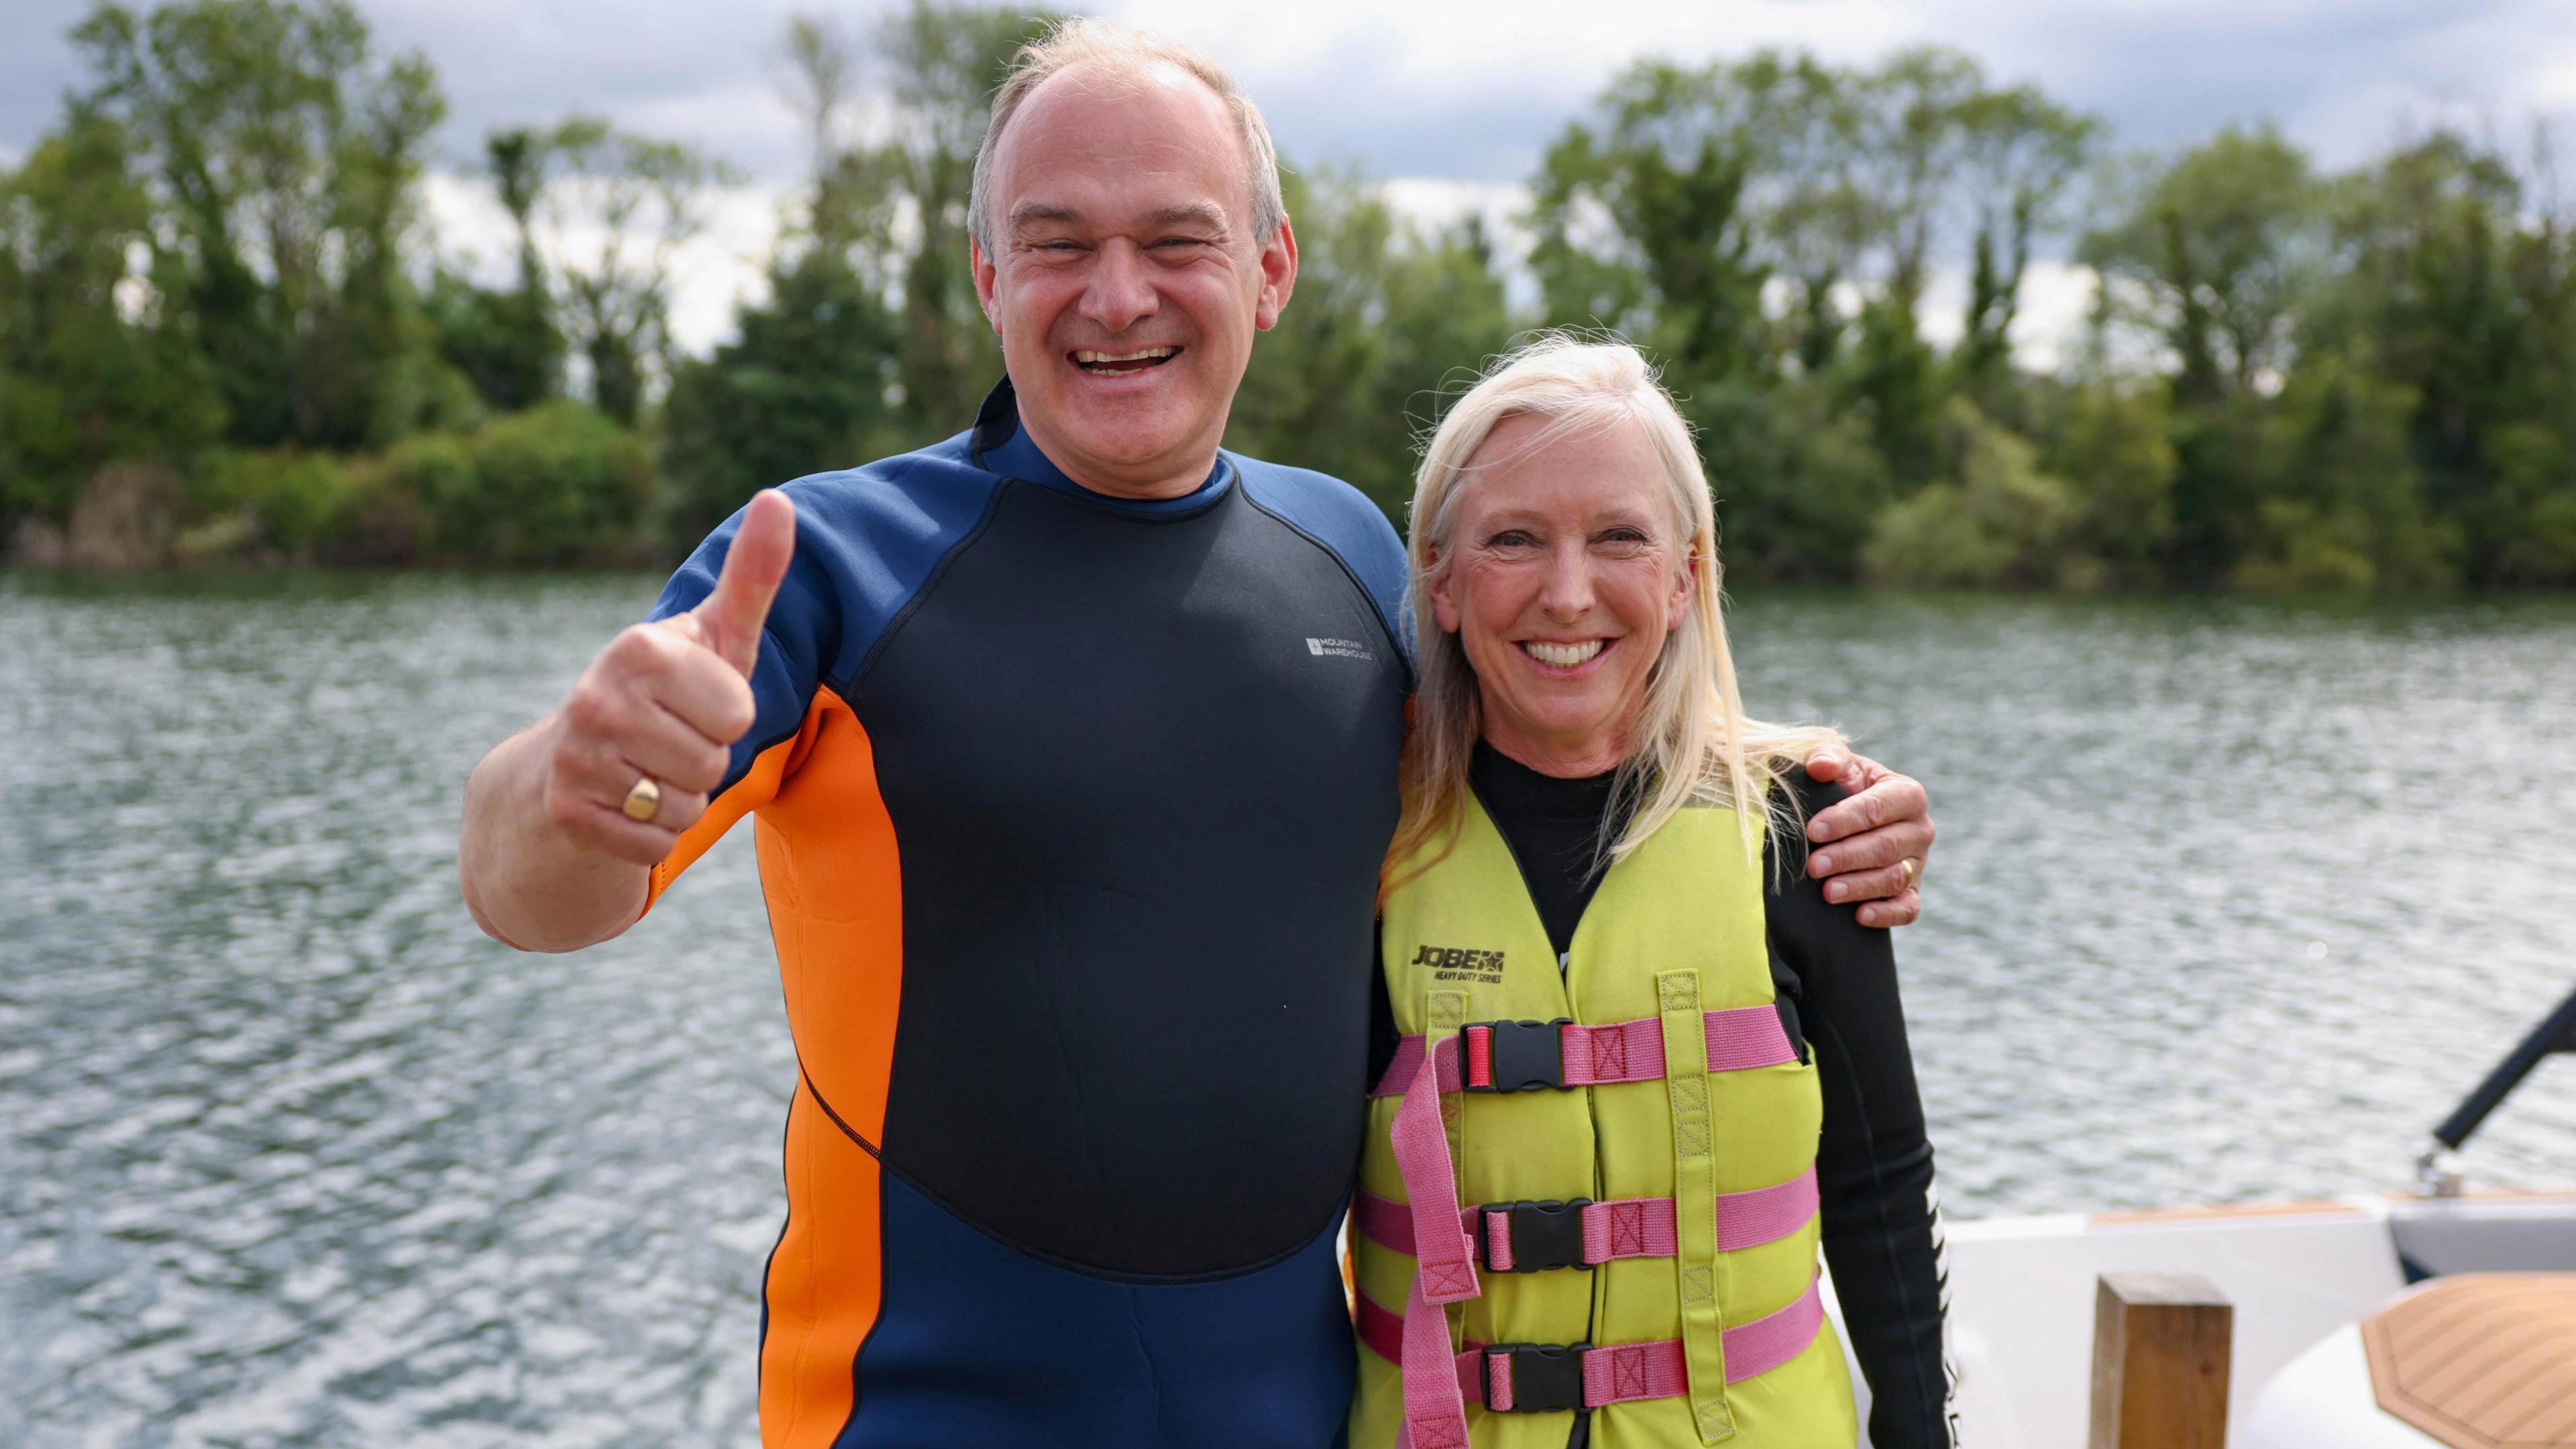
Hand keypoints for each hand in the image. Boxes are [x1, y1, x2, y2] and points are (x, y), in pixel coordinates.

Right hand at [538, 490, 795, 864]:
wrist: (570, 763)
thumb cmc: (669, 692)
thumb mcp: (715, 637)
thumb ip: (752, 577)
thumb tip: (778, 499)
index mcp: (639, 647)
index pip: (740, 714)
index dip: (729, 717)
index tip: (693, 702)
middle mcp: (596, 697)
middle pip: (715, 762)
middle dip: (706, 761)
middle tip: (668, 741)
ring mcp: (575, 758)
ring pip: (686, 808)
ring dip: (680, 800)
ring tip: (647, 771)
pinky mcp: (567, 815)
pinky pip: (655, 847)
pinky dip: (651, 838)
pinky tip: (624, 807)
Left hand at [1800, 745, 1932, 927]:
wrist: (1850, 819)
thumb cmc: (1843, 787)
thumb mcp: (1837, 765)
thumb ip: (1828, 757)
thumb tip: (1820, 767)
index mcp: (1907, 793)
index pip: (1877, 808)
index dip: (1845, 820)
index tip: (1813, 831)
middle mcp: (1920, 829)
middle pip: (1886, 846)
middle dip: (1847, 856)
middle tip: (1814, 866)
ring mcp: (1919, 863)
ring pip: (1894, 878)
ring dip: (1860, 886)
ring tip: (1828, 892)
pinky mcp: (1913, 891)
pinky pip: (1908, 908)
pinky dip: (1887, 914)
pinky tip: (1860, 916)